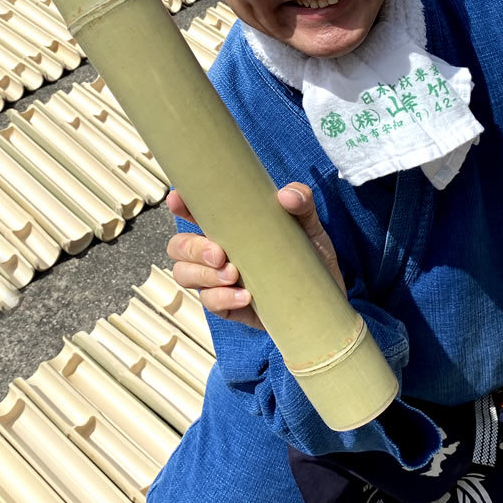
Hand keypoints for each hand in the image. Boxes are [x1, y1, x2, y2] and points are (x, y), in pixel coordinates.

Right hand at [165, 183, 345, 330]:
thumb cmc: (309, 255)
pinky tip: (246, 296)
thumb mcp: (309, 224)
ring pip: (184, 275)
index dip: (180, 204)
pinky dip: (222, 298)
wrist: (324, 296)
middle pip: (179, 247)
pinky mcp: (229, 306)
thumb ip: (302, 203)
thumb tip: (285, 196)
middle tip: (220, 254)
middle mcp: (217, 252)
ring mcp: (219, 280)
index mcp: (229, 227)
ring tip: (233, 275)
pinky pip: (210, 303)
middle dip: (192, 249)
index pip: (194, 212)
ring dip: (203, 275)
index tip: (178, 199)